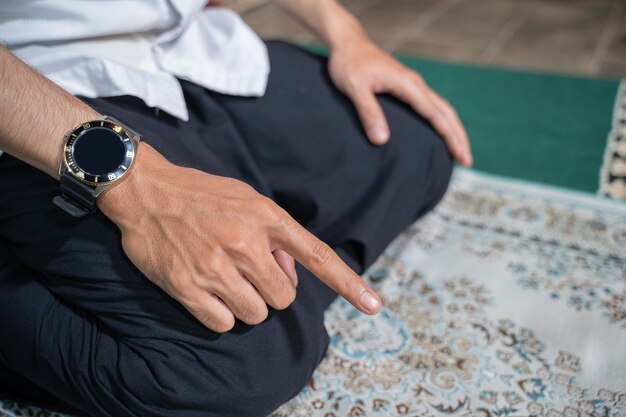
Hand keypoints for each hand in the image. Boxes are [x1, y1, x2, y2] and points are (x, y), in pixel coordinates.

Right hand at [99, 143, 381, 332]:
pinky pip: (224, 324)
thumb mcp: (247, 197)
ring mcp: (217, 267)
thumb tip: (290, 272)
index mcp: (266, 217)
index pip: (317, 256)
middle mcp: (246, 243)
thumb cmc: (201, 194)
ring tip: (223, 278)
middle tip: (247, 272)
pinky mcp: (189, 287)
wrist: (146, 191)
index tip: (374, 306)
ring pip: (255, 314)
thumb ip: (275, 233)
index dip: (349, 283)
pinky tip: (206, 290)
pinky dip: (220, 315)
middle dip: (270, 291)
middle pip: (283, 298)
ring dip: (245, 304)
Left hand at [328, 31, 472, 165]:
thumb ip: (369, 113)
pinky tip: (438, 132)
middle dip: (459, 136)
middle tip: (467, 160)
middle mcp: (415, 84)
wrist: (348, 43)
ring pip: (441, 108)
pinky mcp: (406, 87)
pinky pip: (430, 105)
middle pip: (446, 112)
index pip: (437, 115)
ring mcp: (412, 85)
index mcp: (408, 85)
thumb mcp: (355, 88)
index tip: (462, 156)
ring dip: (452, 128)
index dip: (451, 137)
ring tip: (458, 150)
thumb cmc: (349, 64)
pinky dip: (440, 120)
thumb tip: (382, 141)